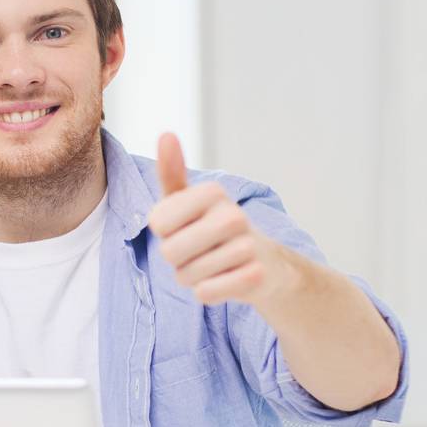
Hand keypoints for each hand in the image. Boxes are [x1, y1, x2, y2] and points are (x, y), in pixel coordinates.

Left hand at [148, 133, 293, 306]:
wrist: (268, 265)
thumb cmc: (217, 229)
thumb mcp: (192, 200)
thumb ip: (173, 172)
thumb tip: (166, 133)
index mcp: (212, 193)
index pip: (158, 222)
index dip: (165, 232)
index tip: (185, 227)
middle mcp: (232, 215)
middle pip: (169, 252)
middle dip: (177, 259)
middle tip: (200, 251)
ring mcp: (247, 247)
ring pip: (186, 275)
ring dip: (193, 277)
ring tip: (214, 265)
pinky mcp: (255, 277)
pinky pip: (205, 293)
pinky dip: (208, 293)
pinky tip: (225, 281)